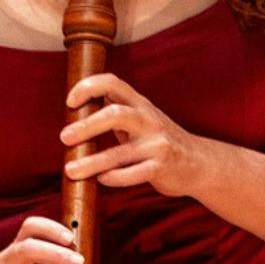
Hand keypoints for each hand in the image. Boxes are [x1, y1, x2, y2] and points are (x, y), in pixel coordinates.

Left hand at [61, 72, 209, 197]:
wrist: (199, 163)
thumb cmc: (159, 140)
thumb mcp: (141, 120)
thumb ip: (115, 112)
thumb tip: (77, 109)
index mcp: (140, 104)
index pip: (113, 83)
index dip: (89, 87)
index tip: (70, 101)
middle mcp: (149, 120)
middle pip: (115, 115)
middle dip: (87, 125)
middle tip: (65, 137)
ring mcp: (157, 144)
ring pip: (120, 152)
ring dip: (92, 161)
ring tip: (71, 170)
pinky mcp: (162, 167)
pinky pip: (135, 173)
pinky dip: (116, 177)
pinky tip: (101, 180)